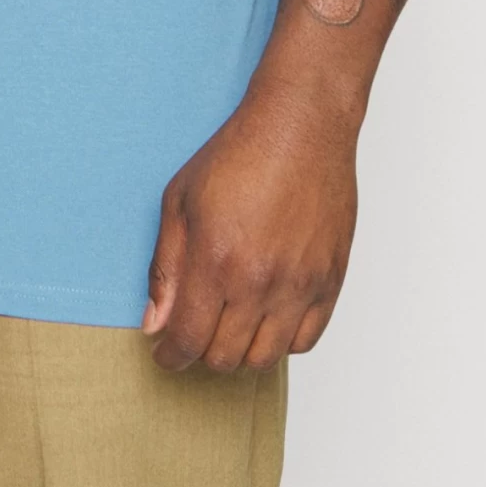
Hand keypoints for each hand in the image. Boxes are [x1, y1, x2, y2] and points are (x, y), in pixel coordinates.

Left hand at [141, 77, 357, 372]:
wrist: (301, 127)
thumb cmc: (238, 154)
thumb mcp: (179, 200)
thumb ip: (165, 267)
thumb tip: (155, 323)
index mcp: (217, 260)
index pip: (189, 340)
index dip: (170, 356)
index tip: (165, 353)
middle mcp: (260, 281)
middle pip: (225, 358)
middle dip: (200, 353)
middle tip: (194, 332)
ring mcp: (300, 284)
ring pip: (267, 359)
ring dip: (240, 352)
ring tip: (229, 326)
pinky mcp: (330, 281)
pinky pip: (306, 340)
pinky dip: (281, 340)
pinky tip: (266, 318)